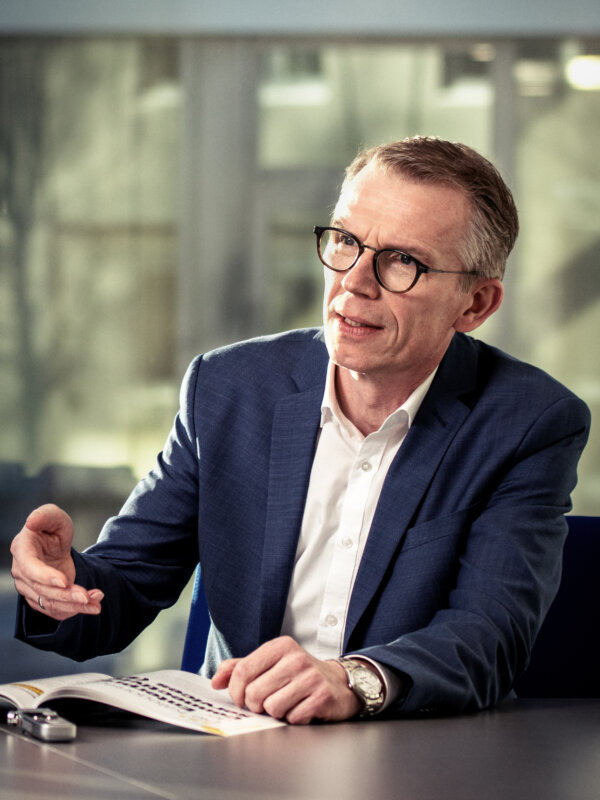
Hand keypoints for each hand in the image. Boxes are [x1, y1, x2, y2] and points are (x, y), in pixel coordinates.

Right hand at [10, 504, 103, 620]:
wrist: (55, 547)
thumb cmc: (53, 529)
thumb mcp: (55, 517)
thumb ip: (46, 515)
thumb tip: (32, 521)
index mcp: (22, 549)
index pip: (30, 568)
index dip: (45, 576)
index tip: (65, 581)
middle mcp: (21, 572)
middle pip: (42, 590)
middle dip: (67, 595)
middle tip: (88, 596)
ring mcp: (29, 588)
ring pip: (50, 603)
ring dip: (75, 606)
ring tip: (97, 602)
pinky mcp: (40, 599)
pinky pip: (56, 610)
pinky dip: (75, 610)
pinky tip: (92, 605)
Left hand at [211, 636, 361, 723]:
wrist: (338, 683)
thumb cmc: (298, 674)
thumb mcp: (270, 663)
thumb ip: (241, 668)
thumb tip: (216, 681)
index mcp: (280, 646)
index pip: (243, 670)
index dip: (235, 691)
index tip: (240, 698)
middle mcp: (296, 658)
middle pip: (254, 693)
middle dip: (255, 705)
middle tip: (266, 703)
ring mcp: (310, 677)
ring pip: (272, 707)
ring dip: (276, 713)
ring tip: (286, 703)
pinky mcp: (322, 697)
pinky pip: (292, 718)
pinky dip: (294, 719)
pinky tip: (302, 708)